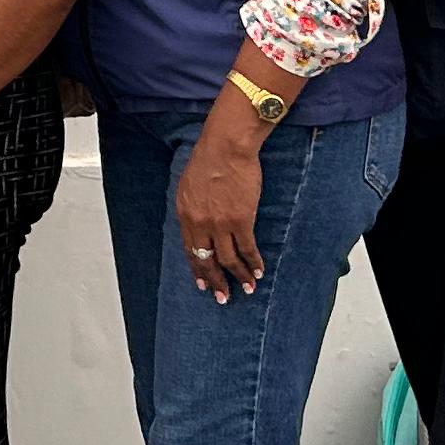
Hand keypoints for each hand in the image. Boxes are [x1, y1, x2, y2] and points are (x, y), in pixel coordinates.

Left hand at [174, 109, 267, 300]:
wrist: (226, 147)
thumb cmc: (208, 159)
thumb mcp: (188, 186)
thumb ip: (192, 208)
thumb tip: (198, 225)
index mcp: (185, 214)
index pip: (190, 250)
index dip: (198, 269)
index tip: (202, 284)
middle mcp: (200, 223)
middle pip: (207, 260)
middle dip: (216, 282)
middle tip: (223, 297)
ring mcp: (220, 224)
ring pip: (229, 260)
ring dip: (239, 277)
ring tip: (247, 288)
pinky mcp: (241, 220)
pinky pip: (247, 249)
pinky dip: (254, 262)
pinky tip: (259, 271)